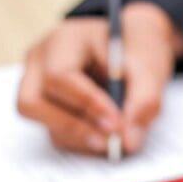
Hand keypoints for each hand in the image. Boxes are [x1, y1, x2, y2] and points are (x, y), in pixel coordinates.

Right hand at [16, 2, 182, 154]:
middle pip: (32, 102)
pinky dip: (78, 138)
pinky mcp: (44, 104)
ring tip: (113, 137)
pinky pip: (51, 129)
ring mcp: (35, 82)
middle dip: (72, 126)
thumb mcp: (150, 69)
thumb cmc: (136, 49)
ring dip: (77, 135)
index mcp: (64, 40)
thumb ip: (143, 102)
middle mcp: (40, 60)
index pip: (58, 76)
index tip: (115, 123)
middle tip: (110, 140)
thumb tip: (127, 141)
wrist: (131, 45)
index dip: (85, 104)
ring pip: (40, 122)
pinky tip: (104, 133)